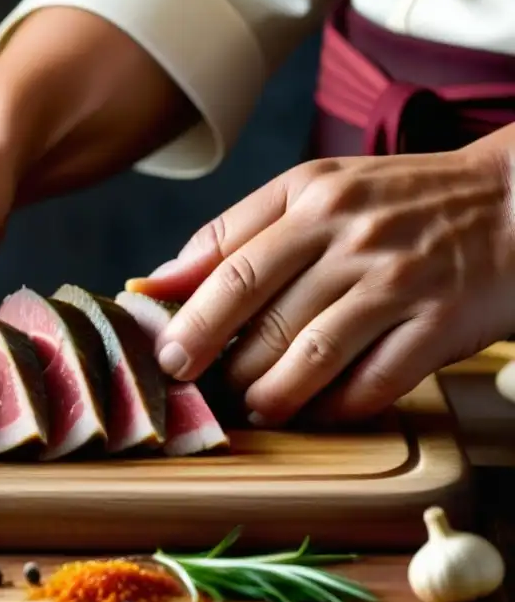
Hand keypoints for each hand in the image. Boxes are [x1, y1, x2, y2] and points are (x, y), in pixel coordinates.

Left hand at [129, 148, 514, 422]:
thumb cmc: (400, 201)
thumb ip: (238, 230)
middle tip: (195, 386)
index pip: (228, 263)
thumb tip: (161, 279)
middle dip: (215, 360)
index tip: (162, 351)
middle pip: (260, 313)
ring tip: (253, 405)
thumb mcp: (317, 189)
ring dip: (269, 393)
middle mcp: (351, 235)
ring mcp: (398, 281)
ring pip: (309, 355)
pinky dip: (335, 407)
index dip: (186, 316)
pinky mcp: (440, 324)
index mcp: (312, 196)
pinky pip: (373, 382)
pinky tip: (316, 412)